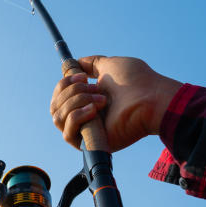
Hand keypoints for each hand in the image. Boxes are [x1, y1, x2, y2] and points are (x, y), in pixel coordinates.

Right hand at [50, 56, 182, 152]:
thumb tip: (76, 62)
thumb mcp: (110, 65)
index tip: (82, 76)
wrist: (151, 99)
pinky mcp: (90, 143)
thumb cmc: (136, 81)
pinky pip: (67, 133)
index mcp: (87, 100)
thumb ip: (92, 64)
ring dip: (76, 102)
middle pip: (54, 107)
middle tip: (93, 87)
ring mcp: (87, 131)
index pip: (59, 97)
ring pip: (58, 118)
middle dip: (71, 92)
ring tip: (101, 99)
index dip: (64, 85)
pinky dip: (77, 116)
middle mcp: (85, 117)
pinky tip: (95, 110)